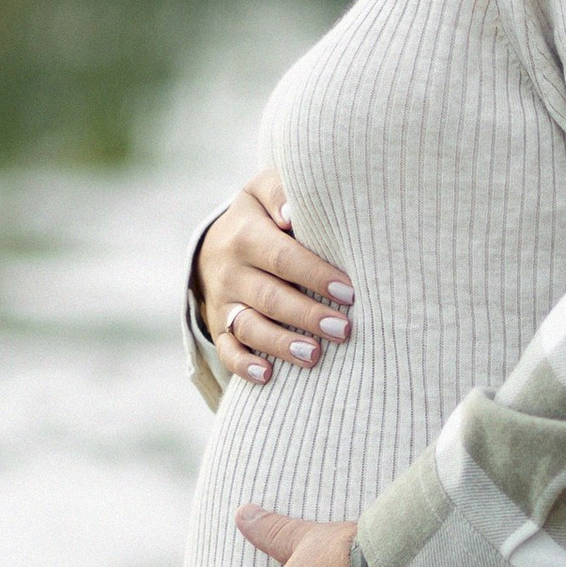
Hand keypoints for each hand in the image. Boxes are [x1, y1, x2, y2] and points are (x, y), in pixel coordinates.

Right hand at [193, 171, 354, 387]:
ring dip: (281, 344)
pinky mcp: (218, 326)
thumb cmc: (259, 215)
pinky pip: (227, 351)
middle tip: (343, 330)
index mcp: (245, 235)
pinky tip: (268, 376)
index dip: (315, 275)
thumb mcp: (262, 190)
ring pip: (249, 327)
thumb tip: (291, 214)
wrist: (216, 241)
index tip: (349, 292)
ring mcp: (222, 302)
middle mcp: (230, 271)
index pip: (282, 258)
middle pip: (269, 297)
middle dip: (307, 315)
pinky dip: (244, 365)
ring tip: (314, 355)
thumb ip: (280, 192)